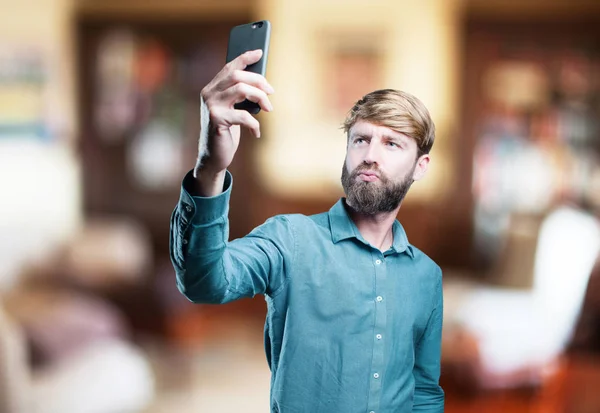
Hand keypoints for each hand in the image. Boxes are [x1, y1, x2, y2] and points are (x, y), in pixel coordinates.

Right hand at [198, 49, 273, 175]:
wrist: (213, 156)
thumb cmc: (226, 131)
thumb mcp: (233, 110)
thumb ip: (240, 96)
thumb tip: (262, 83)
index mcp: (212, 89)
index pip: (229, 67)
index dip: (244, 58)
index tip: (260, 52)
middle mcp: (209, 94)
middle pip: (237, 76)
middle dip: (259, 81)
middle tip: (271, 92)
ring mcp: (211, 107)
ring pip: (241, 89)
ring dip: (260, 98)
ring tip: (268, 109)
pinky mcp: (217, 120)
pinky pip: (243, 115)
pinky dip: (254, 124)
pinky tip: (256, 132)